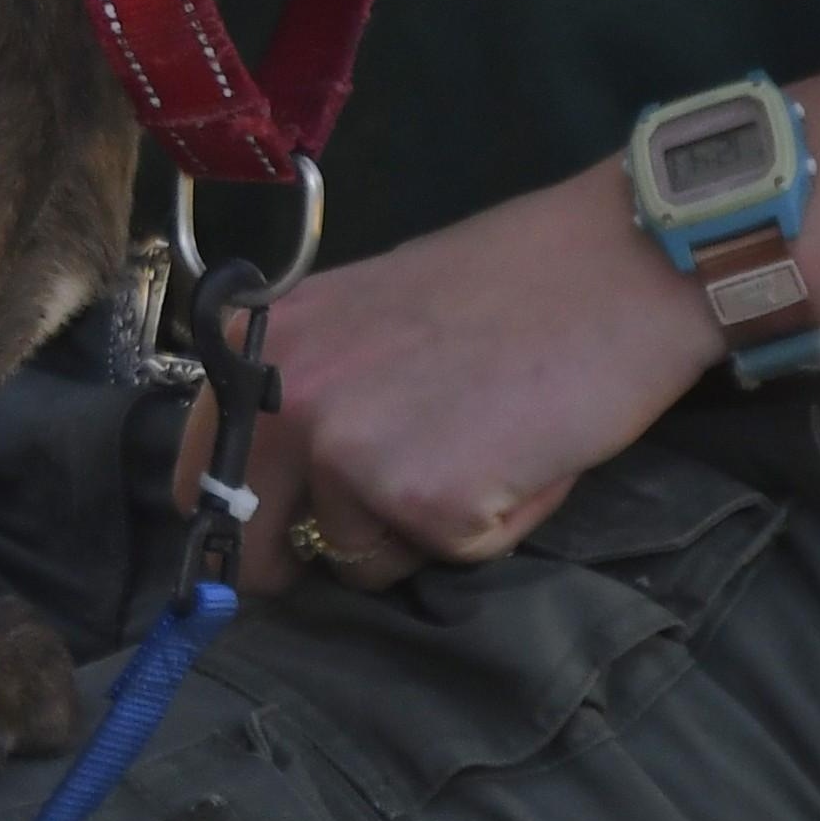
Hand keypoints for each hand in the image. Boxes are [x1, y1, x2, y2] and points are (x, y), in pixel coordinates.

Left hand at [172, 148, 724, 592]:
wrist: (620, 263)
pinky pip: (443, 557)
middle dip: (305, 557)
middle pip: (253, 547)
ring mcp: (349, 454)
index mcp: (259, 353)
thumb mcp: (361, 319)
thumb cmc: (506, 286)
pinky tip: (519, 458)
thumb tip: (279, 486)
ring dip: (418, 530)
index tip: (276, 533)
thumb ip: (310, 391)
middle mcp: (285, 402)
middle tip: (382, 522)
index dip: (240, 521)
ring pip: (360, 557)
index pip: (198, 479)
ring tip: (482, 447)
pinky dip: (487, 528)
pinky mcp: (425, 500)